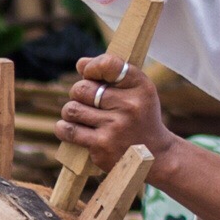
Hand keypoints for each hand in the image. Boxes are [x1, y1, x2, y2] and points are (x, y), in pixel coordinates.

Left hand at [58, 49, 175, 175]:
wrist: (155, 155)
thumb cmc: (140, 117)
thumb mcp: (138, 91)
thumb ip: (112, 75)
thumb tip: (80, 64)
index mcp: (140, 87)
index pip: (108, 64)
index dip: (91, 67)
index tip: (89, 73)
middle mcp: (130, 105)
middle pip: (82, 88)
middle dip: (78, 93)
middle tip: (86, 101)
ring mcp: (115, 126)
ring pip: (71, 109)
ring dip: (72, 112)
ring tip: (82, 116)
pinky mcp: (102, 145)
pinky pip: (68, 130)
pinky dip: (64, 128)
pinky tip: (72, 128)